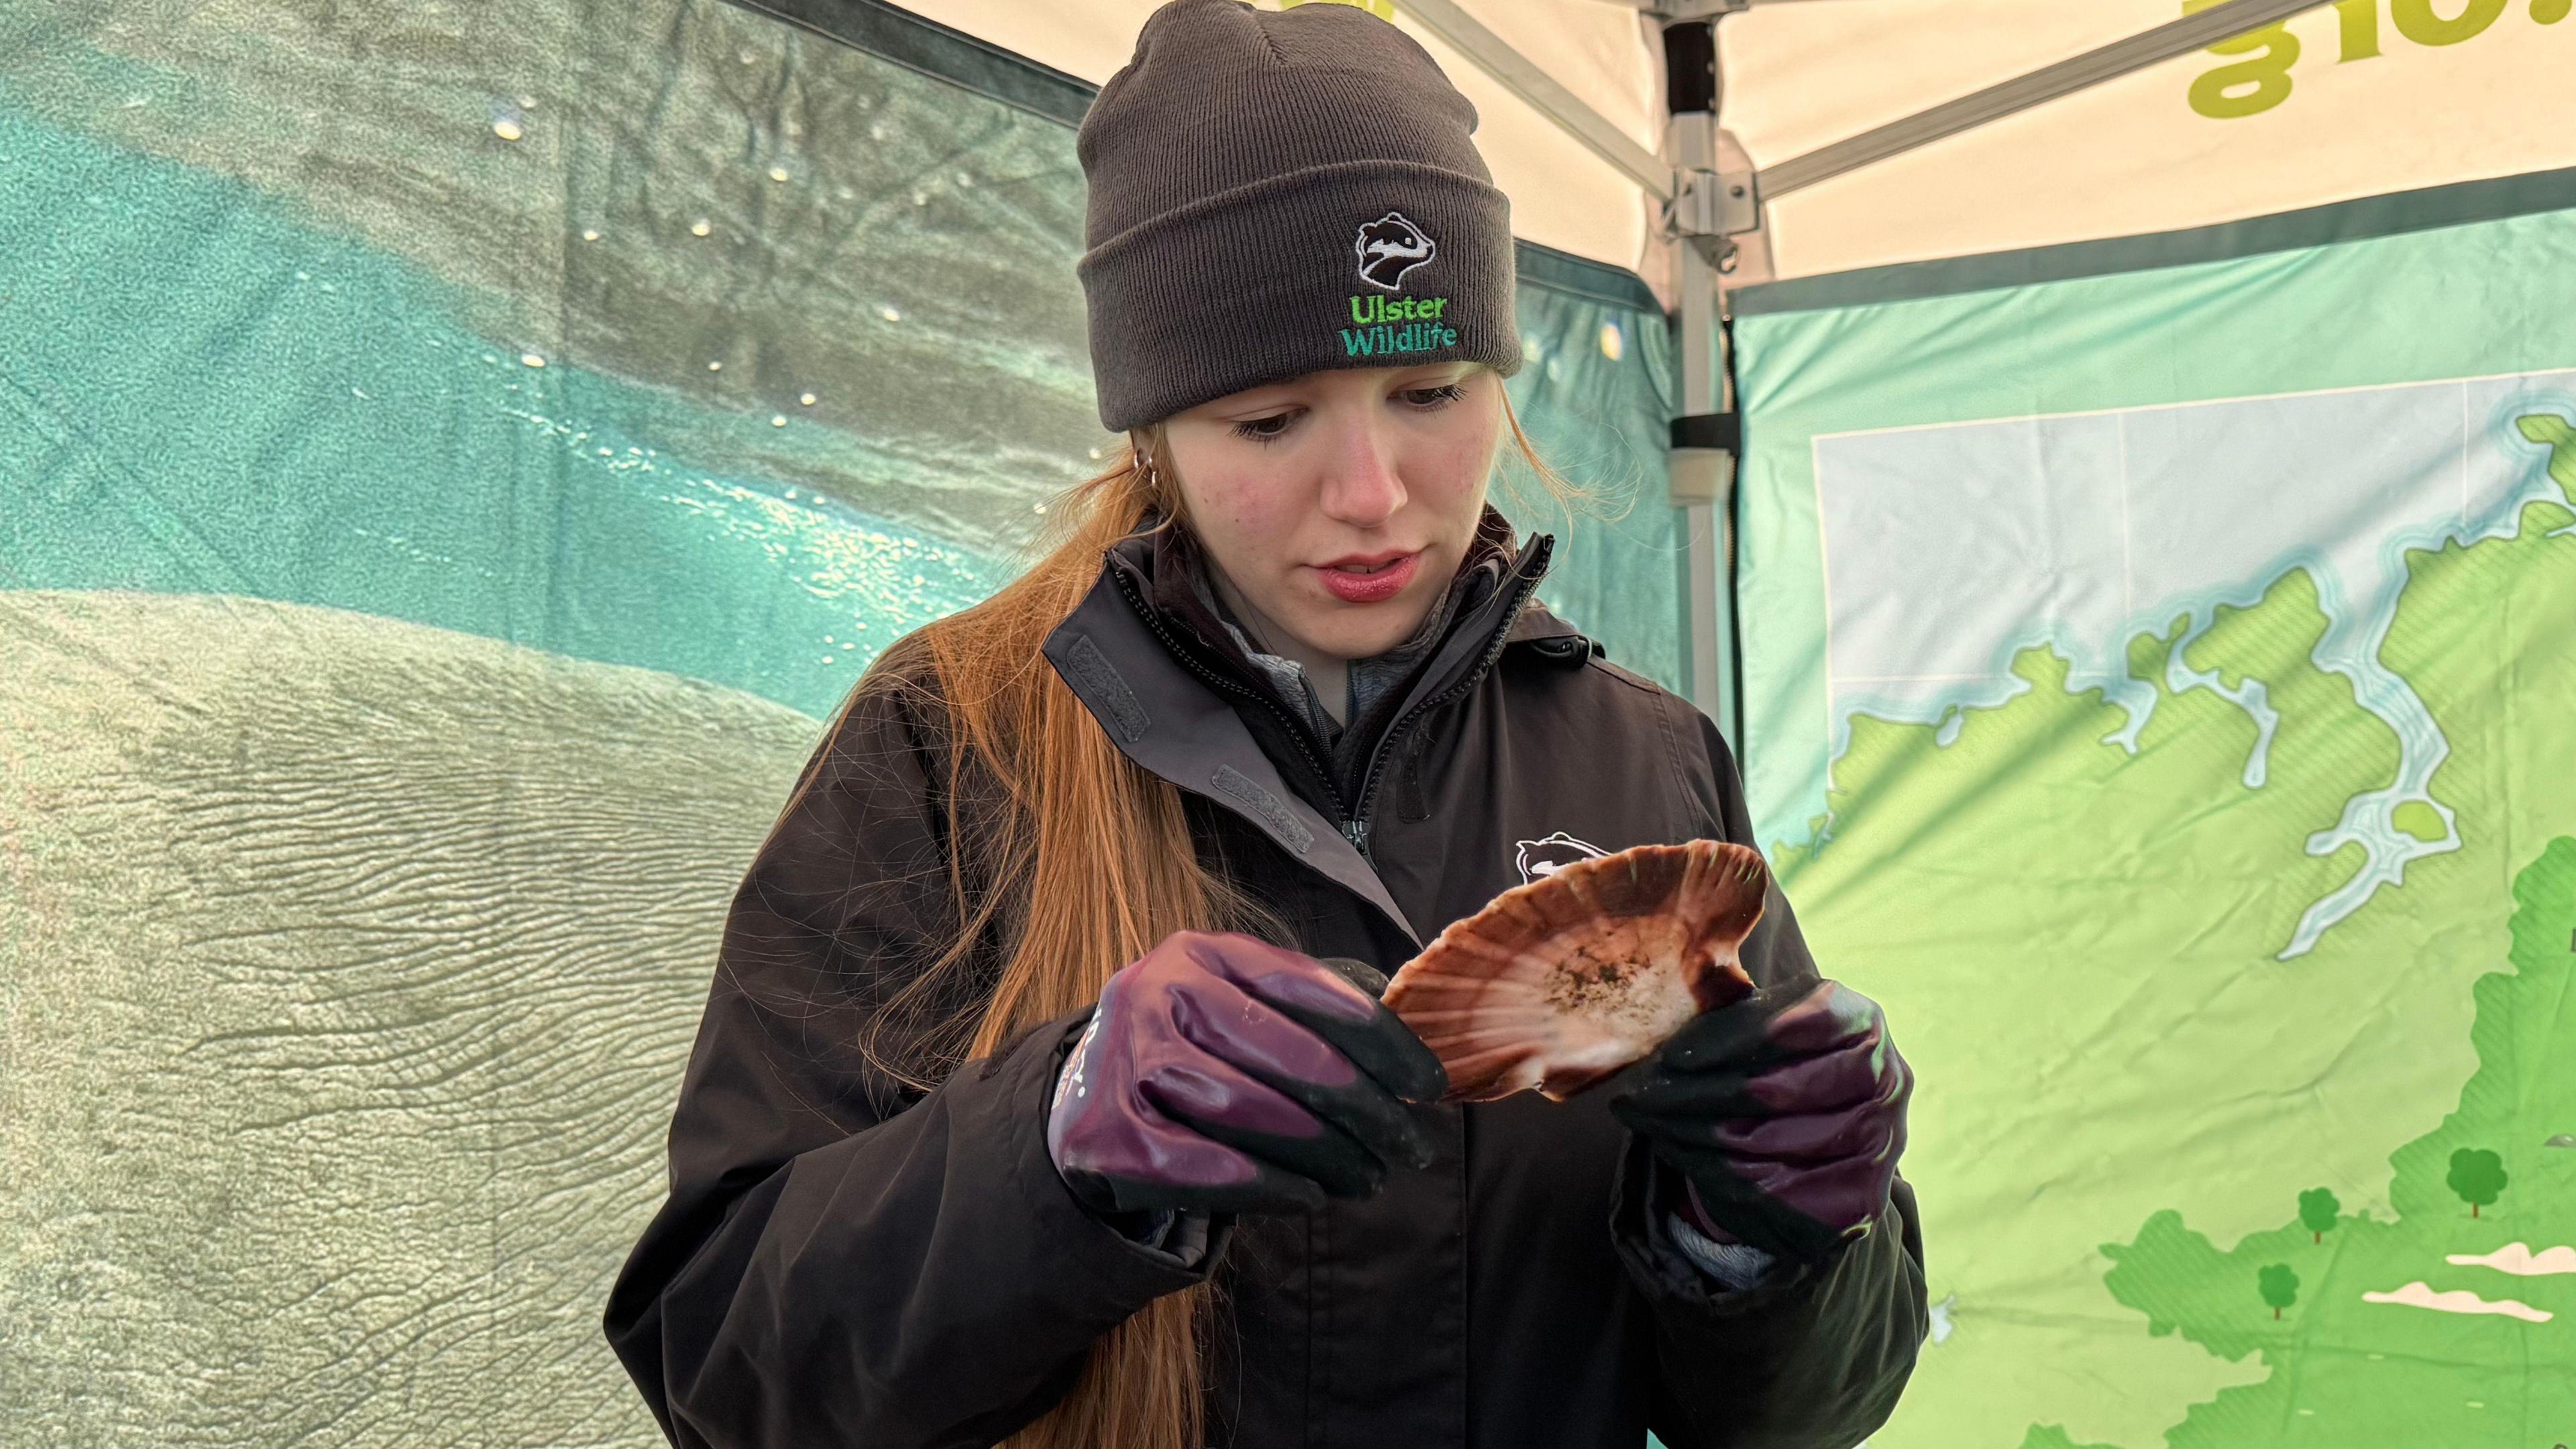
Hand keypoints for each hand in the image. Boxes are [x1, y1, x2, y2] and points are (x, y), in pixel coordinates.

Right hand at [1045, 931, 1447, 1216]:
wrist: (1083, 1098)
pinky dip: (1272, 1185)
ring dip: (1327, 1152)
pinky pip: (1210, 1167)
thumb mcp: (1236, 1005)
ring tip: (1370, 1175)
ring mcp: (1127, 1062)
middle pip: (1288, 1054)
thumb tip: (1408, 1056)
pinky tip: (1311, 1194)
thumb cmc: (1192, 1051)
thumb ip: (1308, 1012)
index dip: (1381, 1039)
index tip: (1428, 1085)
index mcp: (1200, 952)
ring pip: (1253, 1112)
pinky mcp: (1110, 1134)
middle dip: (1366, 1107)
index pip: (1308, 988)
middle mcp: (1156, 993)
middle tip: (1411, 1144)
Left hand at [1609, 979, 1909, 1263]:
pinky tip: (1673, 1151)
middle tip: (1634, 1096)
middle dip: (1693, 1093)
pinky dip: (1708, 1170)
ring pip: (1762, 1142)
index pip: (1795, 1024)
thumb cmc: (1787, 1067)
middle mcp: (1886, 1082)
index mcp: (1863, 1023)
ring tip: (1643, 1122)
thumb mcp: (1771, 1026)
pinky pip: (1767, 1188)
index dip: (1729, 1040)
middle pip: (1774, 1090)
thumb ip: (1739, 1011)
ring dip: (1688, 1133)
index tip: (1671, 1057)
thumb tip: (1676, 992)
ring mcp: (1878, 1145)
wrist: (1834, 1144)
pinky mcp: (1858, 1199)